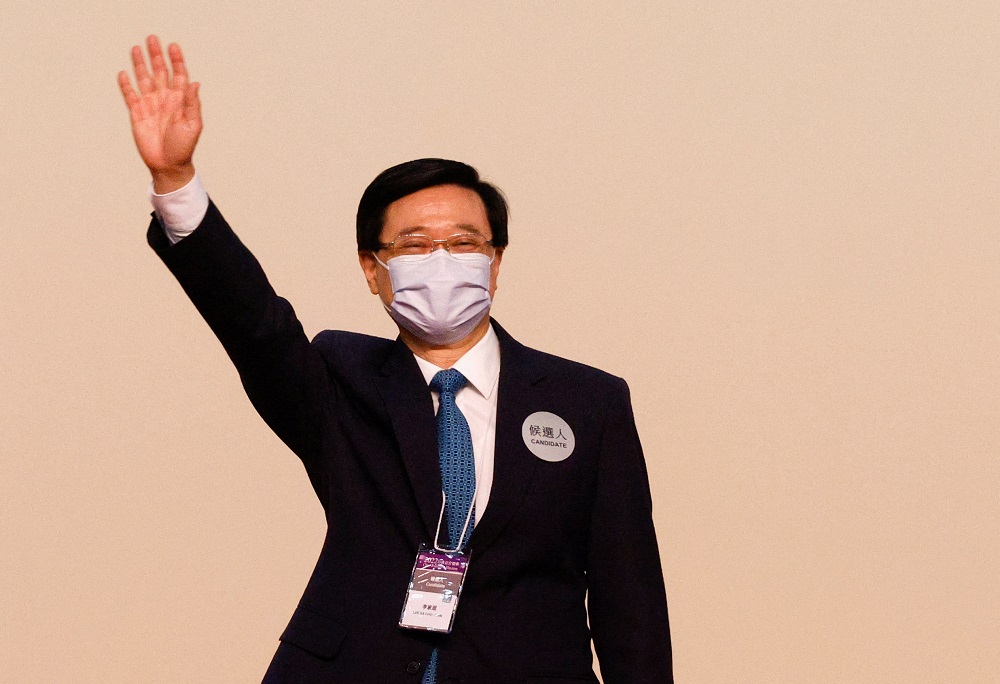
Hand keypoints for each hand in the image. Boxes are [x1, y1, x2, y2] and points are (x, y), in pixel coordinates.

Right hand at [118, 36, 201, 192]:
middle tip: (152, 38)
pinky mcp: (137, 113)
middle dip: (156, 56)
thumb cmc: (184, 147)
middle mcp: (165, 99)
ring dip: (140, 64)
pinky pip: (130, 96)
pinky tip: (123, 73)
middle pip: (159, 72)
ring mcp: (150, 105)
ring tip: (136, 48)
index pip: (178, 75)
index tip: (173, 46)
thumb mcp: (193, 126)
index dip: (176, 61)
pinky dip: (126, 85)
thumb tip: (195, 83)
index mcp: (180, 100)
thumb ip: (192, 104)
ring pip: (144, 79)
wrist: (168, 164)